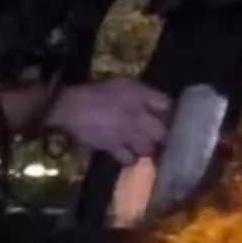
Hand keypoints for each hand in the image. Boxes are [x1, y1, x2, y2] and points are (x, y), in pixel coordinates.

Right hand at [51, 78, 170, 165]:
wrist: (72, 107)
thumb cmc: (97, 92)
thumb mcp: (124, 83)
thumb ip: (143, 93)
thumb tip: (159, 103)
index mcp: (140, 97)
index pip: (167, 105)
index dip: (169, 111)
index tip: (168, 114)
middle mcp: (139, 118)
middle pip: (163, 132)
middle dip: (164, 134)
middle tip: (161, 134)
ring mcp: (127, 135)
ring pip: (148, 147)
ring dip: (148, 146)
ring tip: (145, 144)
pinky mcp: (113, 148)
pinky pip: (129, 159)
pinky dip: (130, 158)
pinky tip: (129, 154)